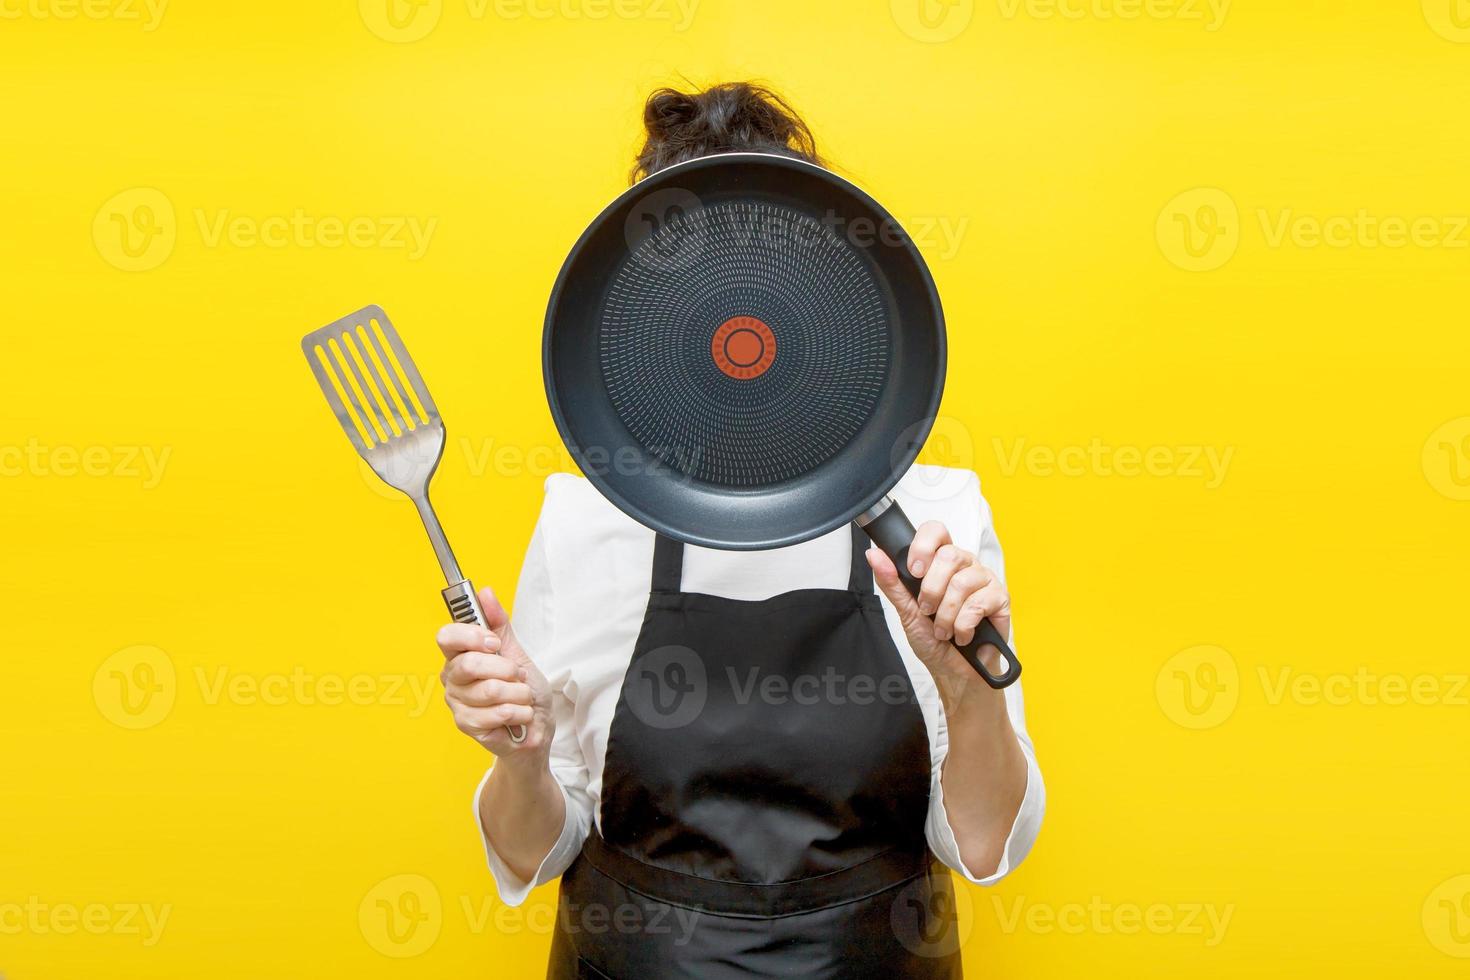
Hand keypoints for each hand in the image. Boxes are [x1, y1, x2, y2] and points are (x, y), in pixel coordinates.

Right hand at [436, 586, 553, 759]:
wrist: (536, 725)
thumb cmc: (524, 689)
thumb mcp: (516, 650)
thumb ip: (499, 623)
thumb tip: (485, 593)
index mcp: (460, 655)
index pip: (447, 636)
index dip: (471, 635)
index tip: (494, 642)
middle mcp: (453, 678)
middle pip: (469, 664)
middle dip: (506, 669)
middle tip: (518, 675)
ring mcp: (458, 703)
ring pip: (489, 690)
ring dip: (518, 694)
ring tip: (522, 697)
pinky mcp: (467, 726)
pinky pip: (496, 714)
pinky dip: (518, 712)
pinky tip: (518, 715)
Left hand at [866, 520, 1010, 686]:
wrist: (955, 672)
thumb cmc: (933, 640)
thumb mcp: (905, 611)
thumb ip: (891, 582)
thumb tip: (874, 555)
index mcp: (941, 563)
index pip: (936, 531)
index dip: (923, 546)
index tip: (913, 571)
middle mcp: (965, 566)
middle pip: (949, 555)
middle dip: (931, 590)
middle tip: (927, 610)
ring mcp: (985, 580)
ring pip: (962, 582)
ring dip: (946, 614)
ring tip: (943, 630)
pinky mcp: (1001, 599)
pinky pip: (979, 603)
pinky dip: (963, 625)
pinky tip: (962, 635)